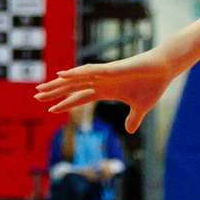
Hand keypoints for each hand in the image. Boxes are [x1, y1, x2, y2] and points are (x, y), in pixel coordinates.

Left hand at [36, 49, 179, 132]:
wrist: (164, 69)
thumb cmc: (153, 85)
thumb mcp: (141, 109)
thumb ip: (133, 119)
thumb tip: (129, 131)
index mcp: (106, 90)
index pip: (80, 97)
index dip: (65, 103)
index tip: (50, 109)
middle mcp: (101, 81)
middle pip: (72, 87)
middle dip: (54, 92)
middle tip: (36, 96)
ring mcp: (105, 74)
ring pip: (76, 79)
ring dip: (58, 83)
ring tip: (42, 87)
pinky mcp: (112, 69)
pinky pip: (90, 71)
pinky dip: (75, 73)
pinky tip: (63, 74)